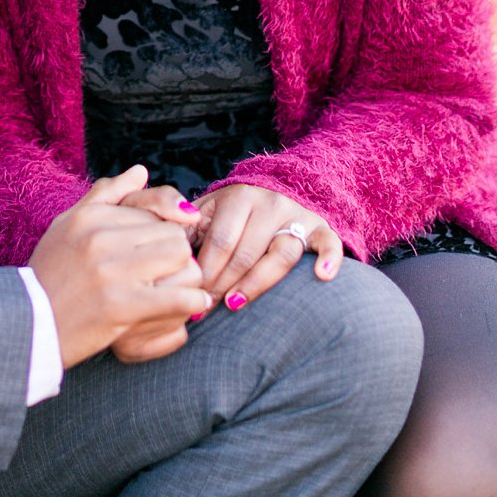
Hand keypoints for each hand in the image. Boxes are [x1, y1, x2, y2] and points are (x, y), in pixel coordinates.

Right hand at [28, 166, 213, 367]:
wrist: (29, 323)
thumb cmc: (50, 274)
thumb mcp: (67, 225)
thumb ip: (105, 195)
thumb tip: (141, 171)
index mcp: (90, 216)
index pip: (153, 209)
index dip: (161, 231)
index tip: (157, 252)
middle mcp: (100, 237)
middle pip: (172, 233)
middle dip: (176, 254)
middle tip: (167, 275)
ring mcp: (111, 270)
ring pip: (182, 258)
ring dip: (187, 277)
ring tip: (175, 291)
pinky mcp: (121, 305)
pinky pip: (179, 296)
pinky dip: (192, 301)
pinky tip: (189, 305)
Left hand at [192, 183, 340, 311]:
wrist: (271, 189)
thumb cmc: (229, 212)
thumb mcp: (205, 210)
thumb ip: (183, 225)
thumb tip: (167, 251)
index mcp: (237, 198)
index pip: (221, 240)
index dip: (206, 270)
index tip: (192, 293)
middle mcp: (269, 203)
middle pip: (247, 252)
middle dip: (223, 283)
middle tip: (206, 307)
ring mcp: (297, 215)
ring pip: (281, 253)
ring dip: (258, 283)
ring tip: (236, 303)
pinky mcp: (320, 227)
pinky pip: (329, 242)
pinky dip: (329, 258)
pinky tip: (322, 276)